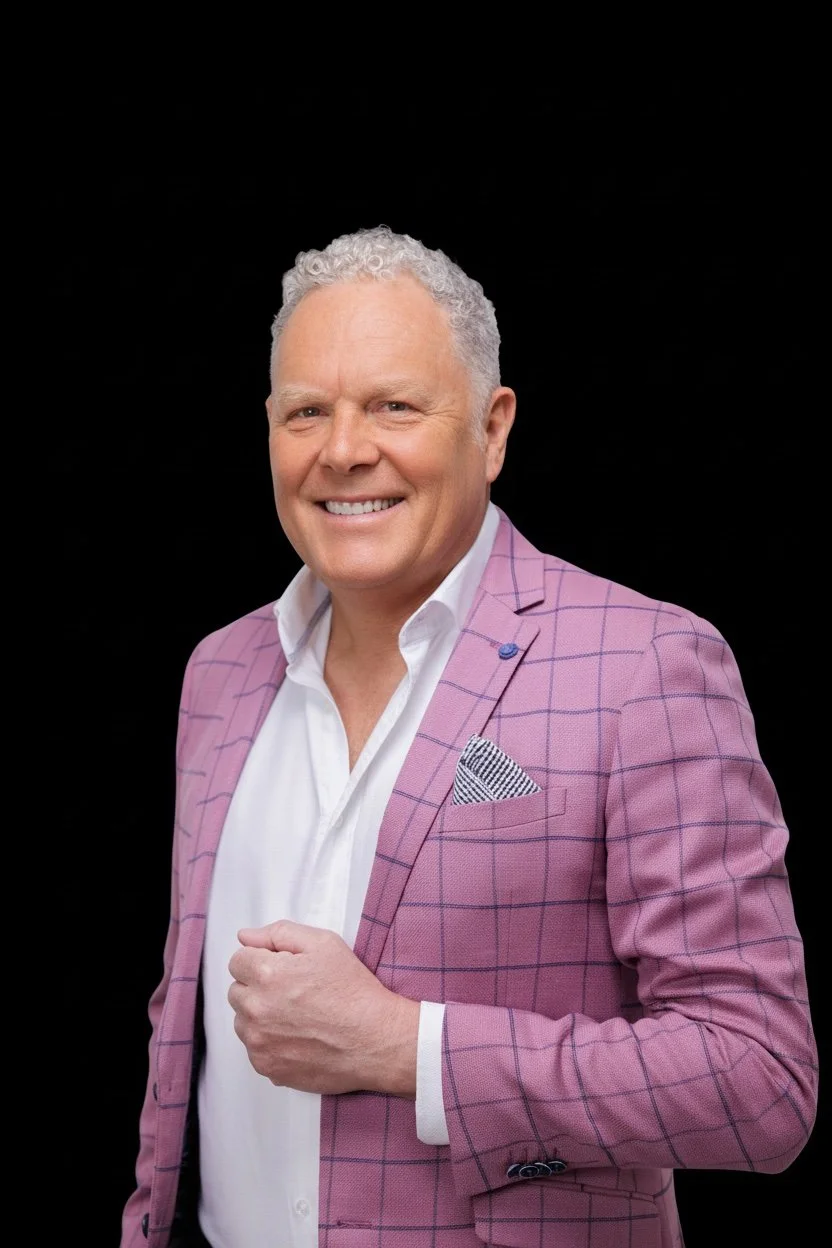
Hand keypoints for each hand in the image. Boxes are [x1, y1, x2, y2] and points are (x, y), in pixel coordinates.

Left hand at [227, 919, 418, 1095]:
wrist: (375, 1040)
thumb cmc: (354, 991)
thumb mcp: (324, 943)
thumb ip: (279, 933)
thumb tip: (245, 937)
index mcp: (267, 975)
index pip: (238, 961)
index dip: (261, 960)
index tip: (283, 968)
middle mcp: (256, 1010)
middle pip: (237, 991)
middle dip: (258, 987)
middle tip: (292, 991)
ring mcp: (259, 1043)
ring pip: (243, 1022)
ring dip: (260, 1016)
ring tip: (296, 1015)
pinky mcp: (268, 1068)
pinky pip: (254, 1049)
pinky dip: (269, 1042)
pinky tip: (297, 1036)